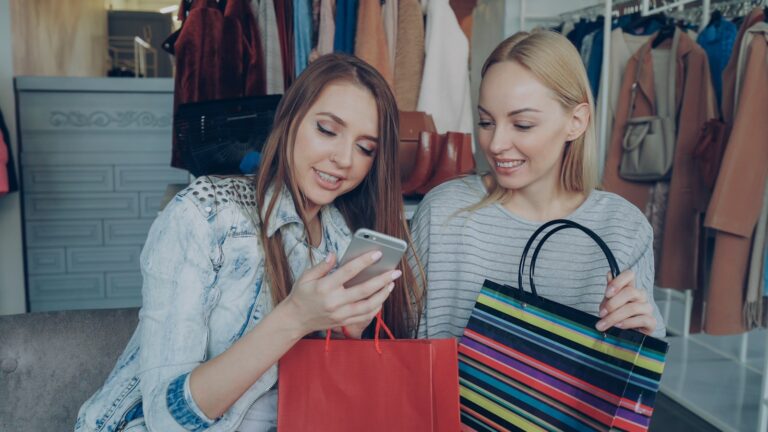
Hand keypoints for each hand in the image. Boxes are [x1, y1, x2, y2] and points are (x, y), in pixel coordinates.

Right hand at [280, 251, 400, 336]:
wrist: (295, 319)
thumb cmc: (301, 295)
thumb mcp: (305, 277)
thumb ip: (322, 266)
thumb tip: (334, 254)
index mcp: (325, 287)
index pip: (349, 271)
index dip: (364, 261)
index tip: (378, 253)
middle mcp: (334, 302)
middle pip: (364, 290)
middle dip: (382, 280)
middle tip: (395, 271)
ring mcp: (340, 314)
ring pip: (368, 306)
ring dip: (383, 295)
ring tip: (391, 284)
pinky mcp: (343, 322)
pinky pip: (364, 317)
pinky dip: (376, 308)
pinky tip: (382, 299)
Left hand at [595, 270, 655, 334]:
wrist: (624, 334)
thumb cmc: (616, 315)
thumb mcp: (608, 303)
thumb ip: (609, 291)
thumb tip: (610, 274)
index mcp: (630, 288)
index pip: (630, 274)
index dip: (618, 281)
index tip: (607, 293)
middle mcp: (641, 296)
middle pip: (630, 292)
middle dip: (612, 304)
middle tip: (601, 314)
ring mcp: (647, 308)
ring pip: (632, 308)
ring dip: (615, 317)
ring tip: (604, 324)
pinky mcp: (652, 322)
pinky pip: (642, 320)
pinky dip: (627, 323)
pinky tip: (618, 326)